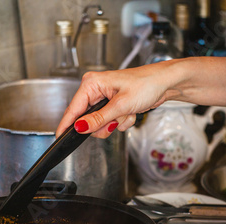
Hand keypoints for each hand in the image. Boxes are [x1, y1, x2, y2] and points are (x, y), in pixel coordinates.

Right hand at [56, 61, 182, 137]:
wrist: (166, 83)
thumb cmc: (147, 84)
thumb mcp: (121, 105)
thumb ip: (98, 119)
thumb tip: (80, 127)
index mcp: (92, 84)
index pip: (73, 108)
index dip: (68, 124)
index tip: (60, 137)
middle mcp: (96, 90)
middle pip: (88, 119)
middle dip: (104, 124)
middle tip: (117, 118)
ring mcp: (105, 98)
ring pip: (100, 124)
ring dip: (116, 122)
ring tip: (127, 111)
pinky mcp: (114, 105)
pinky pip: (111, 122)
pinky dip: (123, 121)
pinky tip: (132, 112)